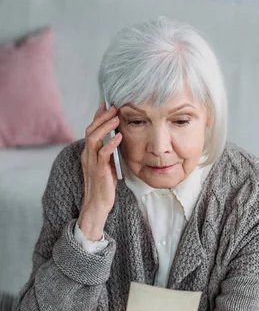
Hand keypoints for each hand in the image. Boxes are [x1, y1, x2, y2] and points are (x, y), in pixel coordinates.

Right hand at [79, 102, 122, 239]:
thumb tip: (118, 140)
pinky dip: (110, 143)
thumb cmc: (104, 187)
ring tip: (116, 117)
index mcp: (88, 154)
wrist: (97, 205)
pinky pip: (103, 154)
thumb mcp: (107, 166)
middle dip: (101, 117)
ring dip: (105, 126)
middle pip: (90, 130)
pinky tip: (119, 136)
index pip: (91, 130)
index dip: (97, 116)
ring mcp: (91, 162)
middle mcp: (87, 156)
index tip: (106, 105)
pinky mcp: (98, 171)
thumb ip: (109, 153)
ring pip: (93, 138)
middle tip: (113, 107)